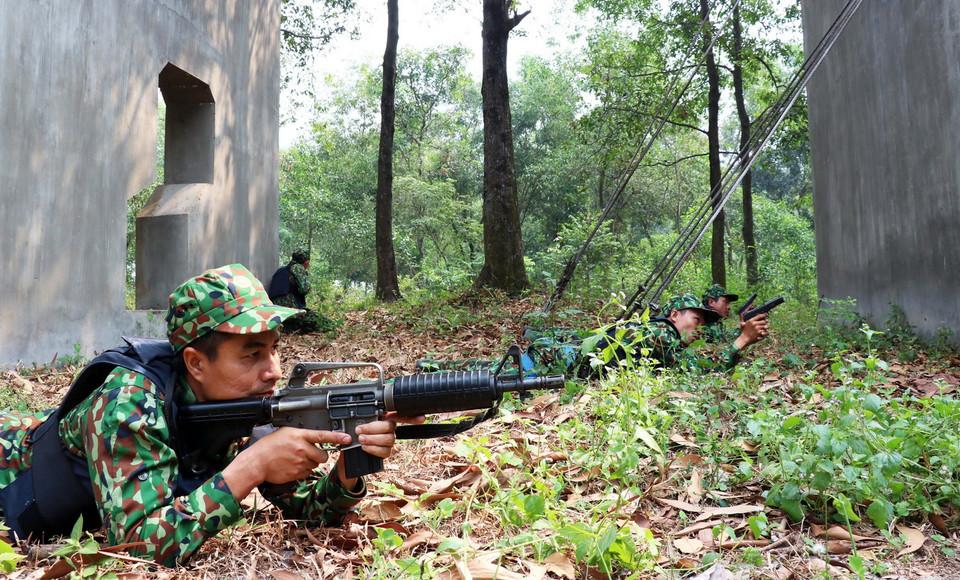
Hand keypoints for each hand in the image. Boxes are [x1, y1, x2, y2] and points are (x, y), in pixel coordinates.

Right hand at [223, 427, 351, 499]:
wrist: (257, 462)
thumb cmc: (269, 446)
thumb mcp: (285, 433)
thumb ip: (302, 435)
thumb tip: (315, 438)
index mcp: (299, 436)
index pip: (323, 435)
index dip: (337, 437)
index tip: (348, 438)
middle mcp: (301, 449)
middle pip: (323, 455)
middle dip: (319, 455)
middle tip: (307, 453)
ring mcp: (300, 462)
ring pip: (315, 464)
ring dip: (309, 463)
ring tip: (295, 458)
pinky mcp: (297, 474)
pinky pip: (307, 473)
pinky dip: (303, 470)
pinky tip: (292, 466)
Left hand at [335, 412, 425, 488]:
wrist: (347, 450)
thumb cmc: (351, 433)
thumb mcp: (352, 423)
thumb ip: (357, 420)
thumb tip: (355, 423)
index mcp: (384, 416)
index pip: (400, 414)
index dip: (411, 417)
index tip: (421, 418)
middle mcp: (389, 428)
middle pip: (390, 426)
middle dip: (374, 428)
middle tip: (359, 430)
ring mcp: (389, 440)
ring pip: (388, 439)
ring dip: (372, 439)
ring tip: (360, 439)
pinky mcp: (386, 452)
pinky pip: (385, 451)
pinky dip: (374, 449)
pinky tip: (365, 447)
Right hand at [734, 314, 769, 349]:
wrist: (744, 339)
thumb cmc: (744, 332)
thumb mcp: (743, 325)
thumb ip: (747, 322)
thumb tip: (747, 320)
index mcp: (751, 321)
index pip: (759, 316)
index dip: (764, 315)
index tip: (766, 314)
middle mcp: (754, 324)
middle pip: (764, 321)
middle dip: (765, 323)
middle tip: (764, 325)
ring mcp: (757, 328)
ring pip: (765, 326)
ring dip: (765, 328)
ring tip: (764, 329)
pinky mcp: (760, 333)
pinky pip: (766, 331)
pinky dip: (766, 333)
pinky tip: (764, 333)